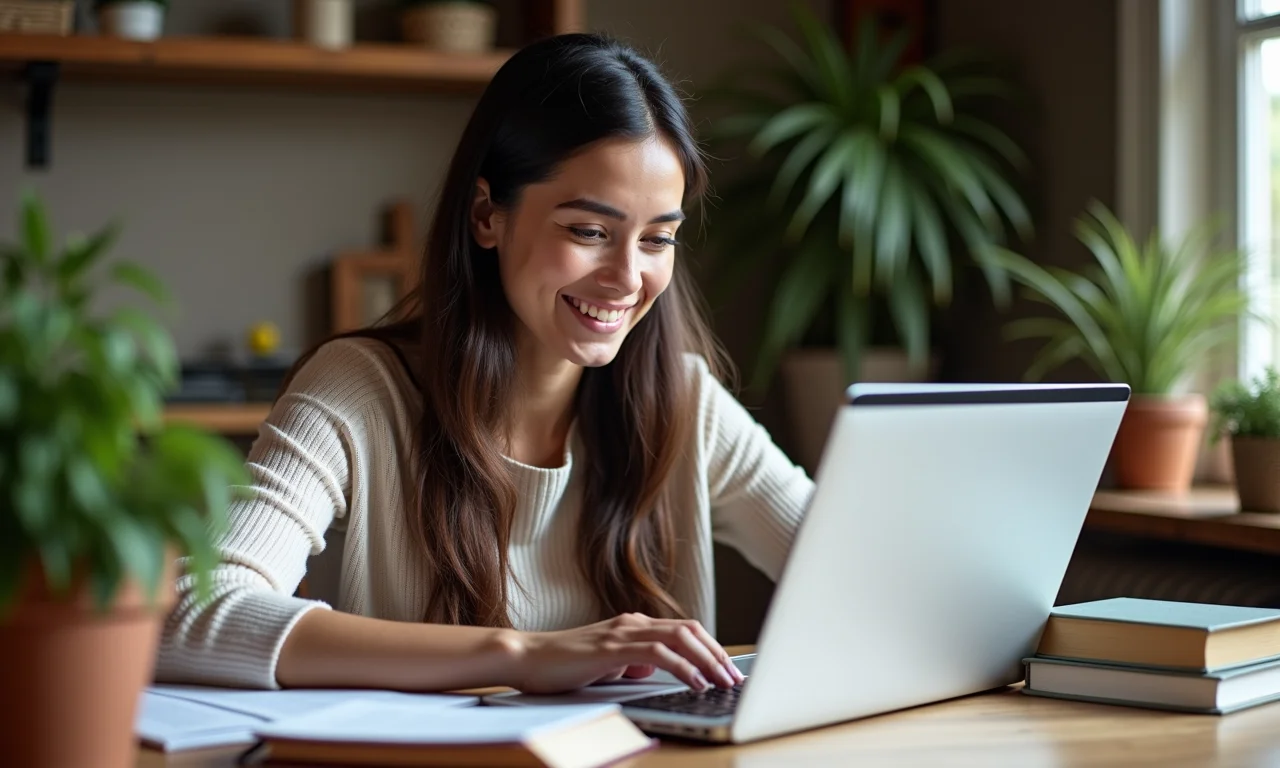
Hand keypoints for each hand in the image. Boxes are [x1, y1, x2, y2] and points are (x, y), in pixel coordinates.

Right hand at [506, 613, 745, 694]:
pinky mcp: (612, 649)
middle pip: (690, 630)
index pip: (684, 630)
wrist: (525, 657)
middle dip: (718, 654)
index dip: (711, 648)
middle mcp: (632, 623)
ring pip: (680, 637)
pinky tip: (695, 682)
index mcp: (632, 625)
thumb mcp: (606, 664)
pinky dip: (682, 667)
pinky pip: (658, 653)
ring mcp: (622, 633)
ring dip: (708, 660)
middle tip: (735, 678)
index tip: (728, 669)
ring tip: (723, 682)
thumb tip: (654, 669)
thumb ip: (631, 662)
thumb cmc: (561, 664)